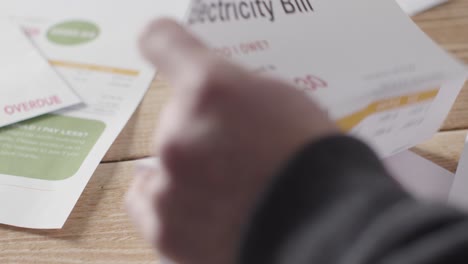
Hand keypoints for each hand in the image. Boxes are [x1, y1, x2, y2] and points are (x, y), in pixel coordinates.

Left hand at [125, 18, 337, 263]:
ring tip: (227, 189)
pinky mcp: (164, 228)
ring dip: (187, 169)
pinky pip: (148, 201)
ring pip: (161, 161)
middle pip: (174, 118)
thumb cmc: (314, 164)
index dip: (164, 44)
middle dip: (199, 129)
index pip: (163, 42)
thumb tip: (214, 99)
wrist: (325, 231)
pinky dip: (169, 202)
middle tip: (235, 153)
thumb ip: (235, 92)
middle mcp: (180, 131)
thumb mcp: (282, 103)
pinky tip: (200, 208)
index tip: (163, 49)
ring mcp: (169, 183)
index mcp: (212, 88)